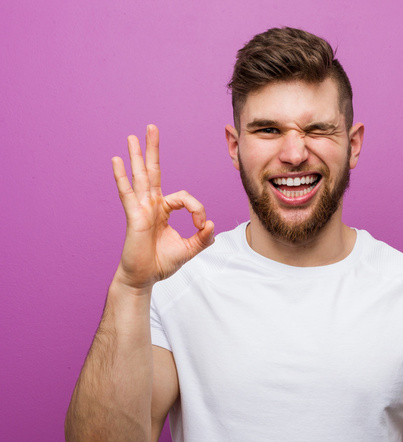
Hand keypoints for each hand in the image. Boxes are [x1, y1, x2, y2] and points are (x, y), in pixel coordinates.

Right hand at [112, 125, 214, 289]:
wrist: (144, 278)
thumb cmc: (161, 263)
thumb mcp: (189, 249)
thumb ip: (202, 238)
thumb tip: (211, 224)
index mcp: (164, 210)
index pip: (185, 198)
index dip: (197, 209)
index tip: (201, 226)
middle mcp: (151, 205)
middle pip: (152, 171)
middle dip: (153, 150)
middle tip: (152, 128)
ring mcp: (141, 209)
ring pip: (140, 177)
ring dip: (136, 156)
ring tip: (131, 136)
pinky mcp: (134, 217)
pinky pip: (128, 194)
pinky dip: (122, 177)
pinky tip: (116, 160)